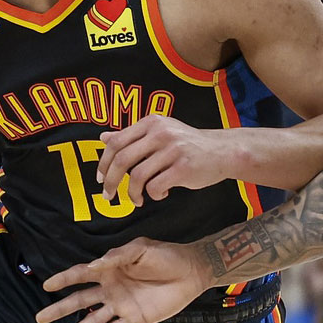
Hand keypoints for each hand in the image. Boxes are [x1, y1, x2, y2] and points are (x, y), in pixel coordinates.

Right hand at [37, 239, 212, 322]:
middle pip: (80, 300)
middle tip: (40, 318)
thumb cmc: (166, 256)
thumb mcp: (142, 248)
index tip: (46, 286)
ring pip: (93, 319)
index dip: (63, 279)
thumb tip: (92, 267)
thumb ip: (117, 256)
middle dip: (60, 309)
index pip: (81, 275)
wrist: (191, 273)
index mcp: (109, 269)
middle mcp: (110, 288)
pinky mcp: (134, 318)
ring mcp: (121, 305)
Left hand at [96, 115, 233, 206]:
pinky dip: (154, 195)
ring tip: (138, 200)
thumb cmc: (187, 144)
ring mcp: (172, 149)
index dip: (104, 163)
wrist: (222, 151)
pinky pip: (156, 186)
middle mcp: (160, 133)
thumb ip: (132, 136)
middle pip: (122, 159)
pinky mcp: (184, 167)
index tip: (100, 178)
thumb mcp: (160, 133)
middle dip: (111, 181)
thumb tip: (103, 137)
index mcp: (151, 123)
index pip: (116, 142)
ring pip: (137, 176)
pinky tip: (162, 193)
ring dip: (132, 193)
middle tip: (108, 196)